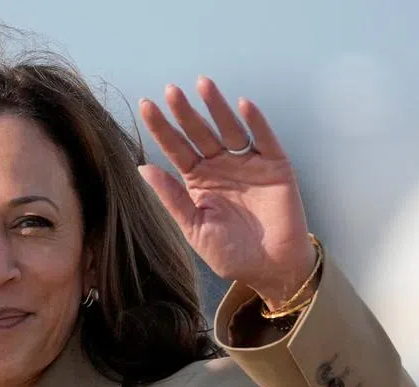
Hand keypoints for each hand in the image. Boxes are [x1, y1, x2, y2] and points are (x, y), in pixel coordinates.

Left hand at [138, 77, 315, 309]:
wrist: (271, 269)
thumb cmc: (231, 254)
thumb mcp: (195, 228)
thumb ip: (172, 198)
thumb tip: (143, 168)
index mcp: (198, 181)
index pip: (177, 148)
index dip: (162, 128)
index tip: (146, 105)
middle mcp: (221, 167)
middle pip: (200, 133)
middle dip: (185, 112)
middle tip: (171, 91)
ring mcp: (248, 164)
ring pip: (230, 129)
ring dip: (217, 106)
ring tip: (203, 84)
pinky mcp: (275, 166)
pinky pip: (265, 139)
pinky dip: (256, 122)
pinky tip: (243, 105)